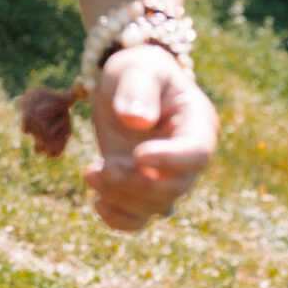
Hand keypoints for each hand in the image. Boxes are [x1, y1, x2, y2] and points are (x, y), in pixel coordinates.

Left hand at [82, 43, 216, 233]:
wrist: (128, 85)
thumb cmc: (138, 71)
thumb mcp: (137, 69)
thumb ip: (138, 89)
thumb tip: (135, 121)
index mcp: (197, 123)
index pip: (196, 153)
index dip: (170, 161)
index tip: (138, 155)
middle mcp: (188, 157)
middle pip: (175, 187)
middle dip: (135, 183)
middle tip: (101, 166)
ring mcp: (167, 177)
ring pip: (155, 206)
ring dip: (120, 197)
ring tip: (90, 172)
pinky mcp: (143, 189)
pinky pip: (140, 218)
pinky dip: (119, 218)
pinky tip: (97, 203)